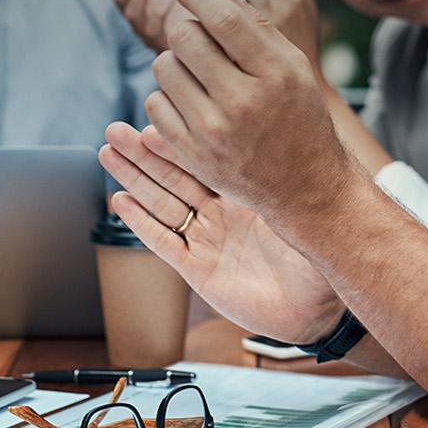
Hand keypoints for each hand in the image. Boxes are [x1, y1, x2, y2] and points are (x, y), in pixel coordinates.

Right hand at [101, 121, 342, 343]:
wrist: (315, 307)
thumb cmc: (318, 256)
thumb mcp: (304, 213)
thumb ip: (288, 183)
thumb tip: (291, 134)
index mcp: (248, 194)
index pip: (207, 160)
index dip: (178, 141)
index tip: (153, 120)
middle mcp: (223, 213)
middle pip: (175, 177)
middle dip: (144, 154)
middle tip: (116, 130)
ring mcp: (209, 239)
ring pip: (163, 204)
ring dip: (135, 180)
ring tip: (109, 154)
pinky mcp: (199, 270)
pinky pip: (165, 243)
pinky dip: (142, 222)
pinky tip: (121, 201)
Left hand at [146, 0, 356, 231]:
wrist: (303, 183)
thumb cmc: (301, 115)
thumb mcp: (293, 65)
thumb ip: (257, 26)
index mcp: (274, 72)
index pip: (222, 18)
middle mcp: (242, 101)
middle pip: (185, 38)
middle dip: (183, 23)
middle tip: (193, 27)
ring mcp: (212, 131)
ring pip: (164, 68)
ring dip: (175, 58)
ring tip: (197, 68)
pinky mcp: (191, 154)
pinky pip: (156, 103)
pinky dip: (168, 93)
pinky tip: (191, 98)